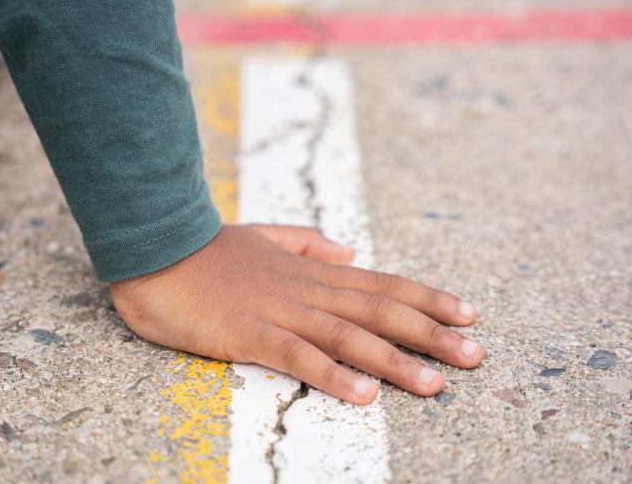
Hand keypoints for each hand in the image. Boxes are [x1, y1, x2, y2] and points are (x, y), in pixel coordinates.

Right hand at [109, 224, 484, 404]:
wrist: (156, 248)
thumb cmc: (206, 249)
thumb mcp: (263, 236)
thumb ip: (306, 241)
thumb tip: (347, 250)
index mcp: (311, 270)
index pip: (381, 283)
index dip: (427, 298)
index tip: (468, 313)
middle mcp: (306, 289)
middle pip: (379, 310)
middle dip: (431, 333)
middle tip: (475, 355)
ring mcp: (279, 311)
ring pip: (349, 335)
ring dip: (395, 361)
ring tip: (435, 383)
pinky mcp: (249, 334)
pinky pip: (298, 357)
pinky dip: (333, 375)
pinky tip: (363, 395)